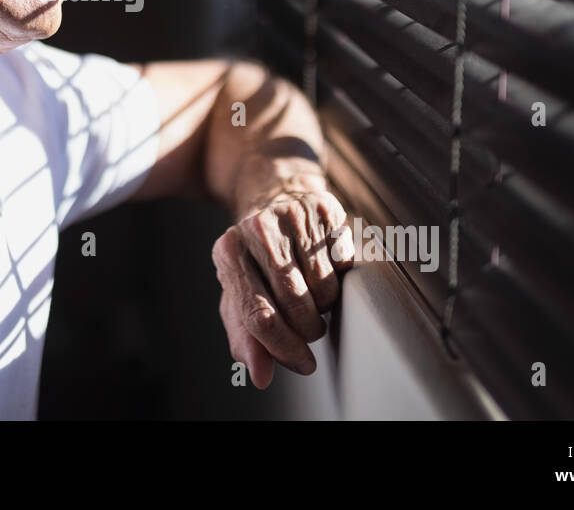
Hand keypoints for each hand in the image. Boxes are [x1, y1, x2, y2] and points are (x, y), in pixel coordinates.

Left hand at [211, 169, 354, 388]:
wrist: (275, 196)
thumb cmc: (256, 256)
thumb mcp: (239, 292)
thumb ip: (245, 337)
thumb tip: (260, 376)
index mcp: (229, 252)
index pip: (257, 315)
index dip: (283, 347)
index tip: (302, 362)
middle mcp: (257, 229)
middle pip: (294, 304)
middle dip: (308, 329)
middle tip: (310, 329)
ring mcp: (292, 214)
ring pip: (324, 287)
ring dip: (325, 306)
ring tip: (314, 298)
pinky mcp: (324, 207)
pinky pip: (344, 262)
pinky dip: (340, 276)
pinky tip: (325, 268)